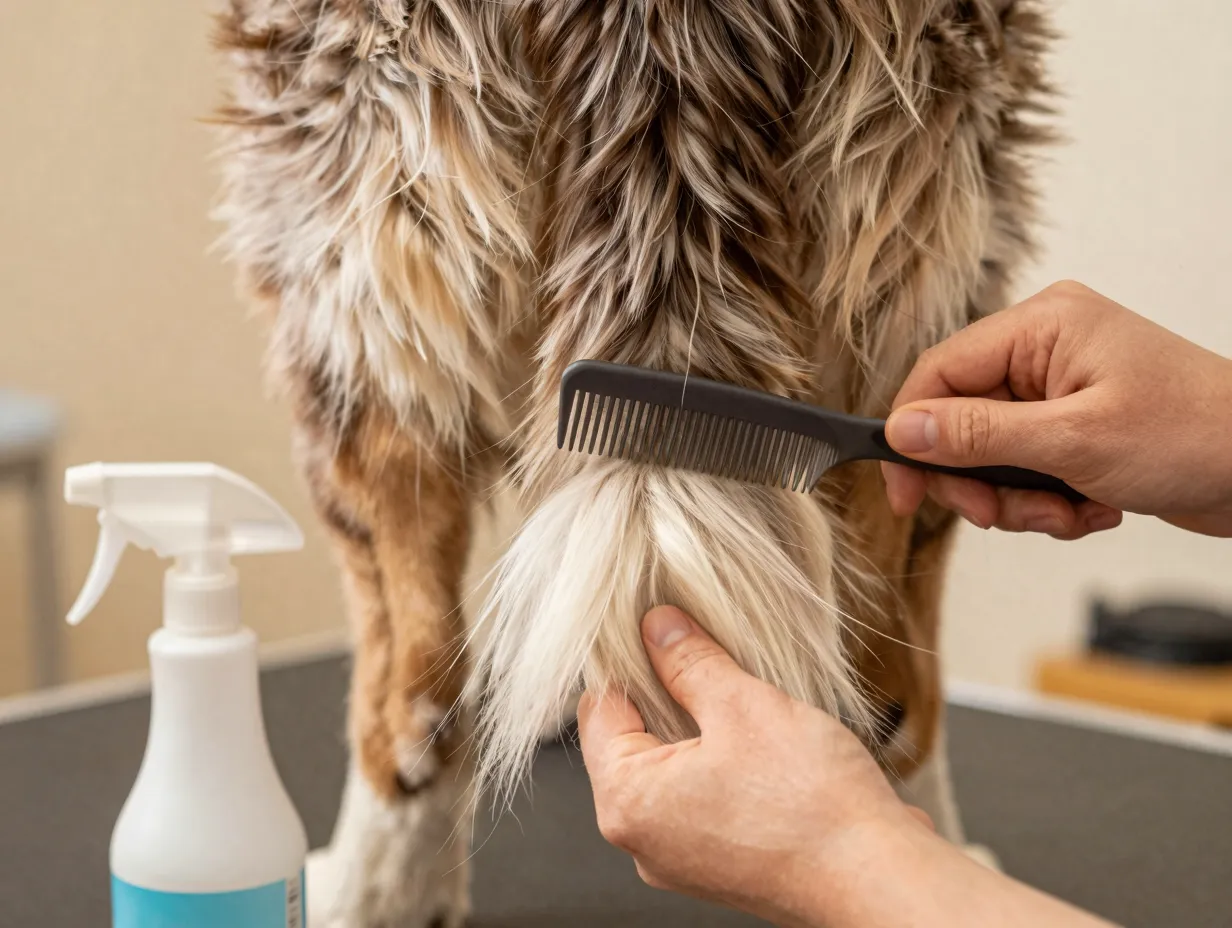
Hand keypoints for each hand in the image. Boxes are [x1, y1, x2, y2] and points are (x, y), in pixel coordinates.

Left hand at [580, 606, 1115, 927]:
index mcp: (629, 802)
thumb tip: (657, 628)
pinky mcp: (724, 865)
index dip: (626, 658)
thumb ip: (688, 662)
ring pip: (673, 768)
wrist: (880, 880)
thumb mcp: (742, 705)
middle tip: (704, 648)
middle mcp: (645, 840)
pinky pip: (705, 798)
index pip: (599, 710)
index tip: (652, 623)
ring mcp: (683, 859)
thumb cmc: (812, 805)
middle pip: (634, 740)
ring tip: (741, 692)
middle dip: (667, 690)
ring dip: (701, 725)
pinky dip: (724, 762)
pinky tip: (762, 738)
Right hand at [882, 281, 1231, 538]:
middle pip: (961, 419)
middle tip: (998, 514)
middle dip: (979, 479)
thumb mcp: (1072, 441)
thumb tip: (902, 430)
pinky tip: (1092, 506)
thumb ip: (977, 435)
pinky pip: (1027, 467)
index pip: (940, 372)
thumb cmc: (1195, 436)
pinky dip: (1050, 499)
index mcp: (1042, 326)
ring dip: (1021, 499)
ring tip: (1069, 512)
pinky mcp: (1076, 423)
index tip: (905, 493)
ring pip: (992, 454)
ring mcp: (1062, 387)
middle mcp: (1045, 349)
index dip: (912, 433)